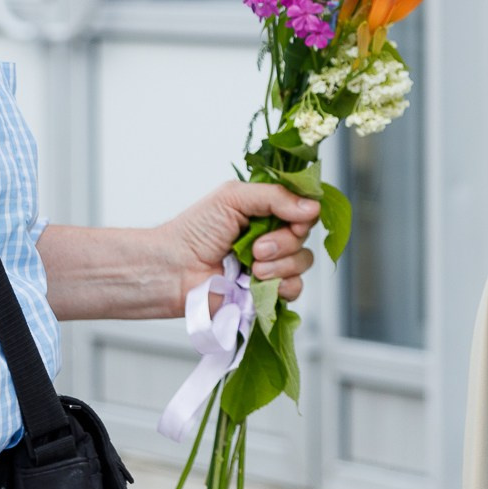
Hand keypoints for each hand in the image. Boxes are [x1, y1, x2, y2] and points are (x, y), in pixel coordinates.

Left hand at [162, 181, 320, 308]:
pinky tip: (257, 283)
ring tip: (251, 267)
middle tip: (256, 247)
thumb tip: (312, 207)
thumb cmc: (195, 230)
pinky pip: (295, 288)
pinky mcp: (268, 292)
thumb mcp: (233, 197)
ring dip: (280, 265)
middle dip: (284, 242)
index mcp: (264, 211)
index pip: (302, 208)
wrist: (175, 270)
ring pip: (303, 262)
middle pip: (305, 236)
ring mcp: (271, 264)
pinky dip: (281, 286)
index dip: (303, 214)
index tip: (292, 219)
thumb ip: (275, 197)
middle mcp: (271, 236)